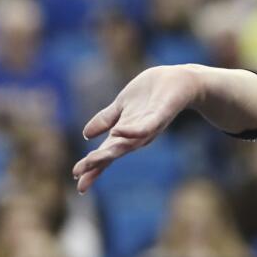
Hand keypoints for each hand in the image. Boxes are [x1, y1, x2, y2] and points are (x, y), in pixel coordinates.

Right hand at [72, 66, 198, 193]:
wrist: (181, 79)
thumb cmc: (152, 93)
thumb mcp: (122, 104)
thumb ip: (106, 119)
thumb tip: (85, 134)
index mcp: (126, 133)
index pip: (106, 152)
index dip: (92, 166)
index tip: (75, 177)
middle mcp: (137, 135)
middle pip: (113, 152)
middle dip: (96, 164)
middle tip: (78, 175)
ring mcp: (149, 126)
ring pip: (127, 143)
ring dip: (109, 151)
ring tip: (91, 159)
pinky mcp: (161, 115)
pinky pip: (147, 126)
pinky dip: (132, 131)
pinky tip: (117, 131)